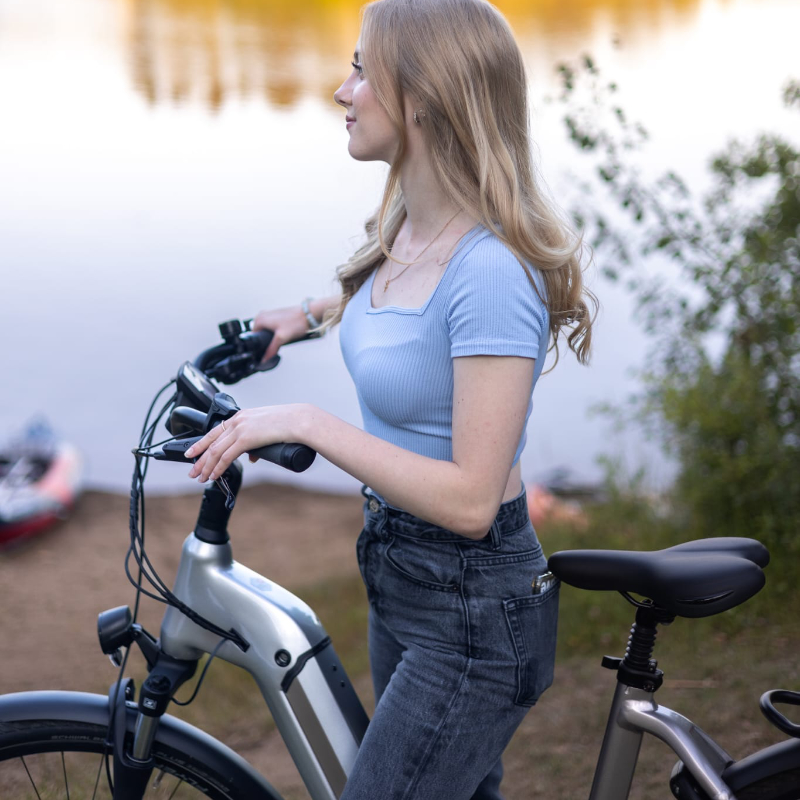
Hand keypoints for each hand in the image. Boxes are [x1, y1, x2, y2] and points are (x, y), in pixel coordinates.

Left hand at [185, 404, 309, 481]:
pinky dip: (218, 467)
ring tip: (201, 477)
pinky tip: (214, 475)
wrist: (299, 420)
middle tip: (193, 471)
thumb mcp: (267, 431)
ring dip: (206, 466)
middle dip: (199, 459)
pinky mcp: (245, 438)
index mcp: (241, 416)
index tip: (193, 453)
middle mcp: (237, 421)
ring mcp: (240, 429)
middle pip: (211, 442)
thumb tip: (252, 457)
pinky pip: (226, 456)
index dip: (201, 444)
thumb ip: (256, 443)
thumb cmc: (289, 424)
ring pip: (215, 451)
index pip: (215, 432)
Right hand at [252, 306, 309, 361]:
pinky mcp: (277, 316)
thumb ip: (271, 350)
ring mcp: (270, 315)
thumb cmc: (296, 322)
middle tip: (276, 345)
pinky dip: (276, 333)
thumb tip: (264, 360)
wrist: (309, 314)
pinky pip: (272, 328)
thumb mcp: (282, 338)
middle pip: (259, 334)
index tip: (265, 351)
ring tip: (281, 339)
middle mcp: (262, 315)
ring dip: (272, 338)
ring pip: (266, 332)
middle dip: (266, 342)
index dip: (258, 346)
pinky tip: (284, 335)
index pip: (253, 337)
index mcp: (259, 319)